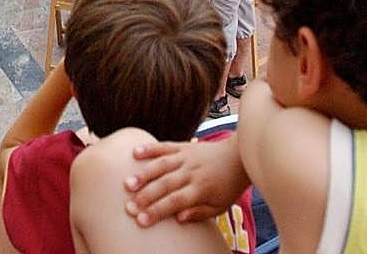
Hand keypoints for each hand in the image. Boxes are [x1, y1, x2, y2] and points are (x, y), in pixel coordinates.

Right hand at [124, 136, 249, 225]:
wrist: (239, 157)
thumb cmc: (228, 185)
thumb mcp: (220, 206)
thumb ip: (199, 213)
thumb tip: (179, 219)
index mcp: (201, 189)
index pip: (175, 202)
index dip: (158, 211)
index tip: (141, 220)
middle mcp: (192, 172)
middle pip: (165, 185)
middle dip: (146, 196)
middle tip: (128, 205)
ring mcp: (186, 157)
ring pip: (162, 165)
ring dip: (143, 174)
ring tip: (127, 184)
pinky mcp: (184, 146)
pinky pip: (165, 146)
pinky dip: (150, 149)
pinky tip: (134, 153)